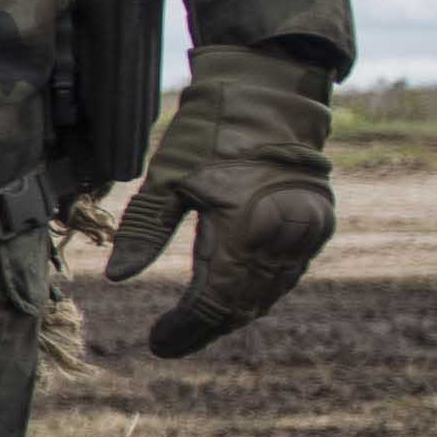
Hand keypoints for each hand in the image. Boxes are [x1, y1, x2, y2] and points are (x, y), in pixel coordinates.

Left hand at [103, 46, 333, 356]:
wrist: (272, 93)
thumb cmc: (212, 131)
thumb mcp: (167, 179)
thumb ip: (144, 231)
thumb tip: (117, 277)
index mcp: (245, 230)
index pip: (213, 302)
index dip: (184, 329)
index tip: (157, 343)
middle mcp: (284, 238)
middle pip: (243, 305)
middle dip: (205, 326)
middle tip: (169, 340)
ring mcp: (307, 234)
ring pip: (268, 294)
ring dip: (232, 312)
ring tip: (193, 324)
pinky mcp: (318, 225)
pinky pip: (286, 274)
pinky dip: (257, 290)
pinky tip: (231, 296)